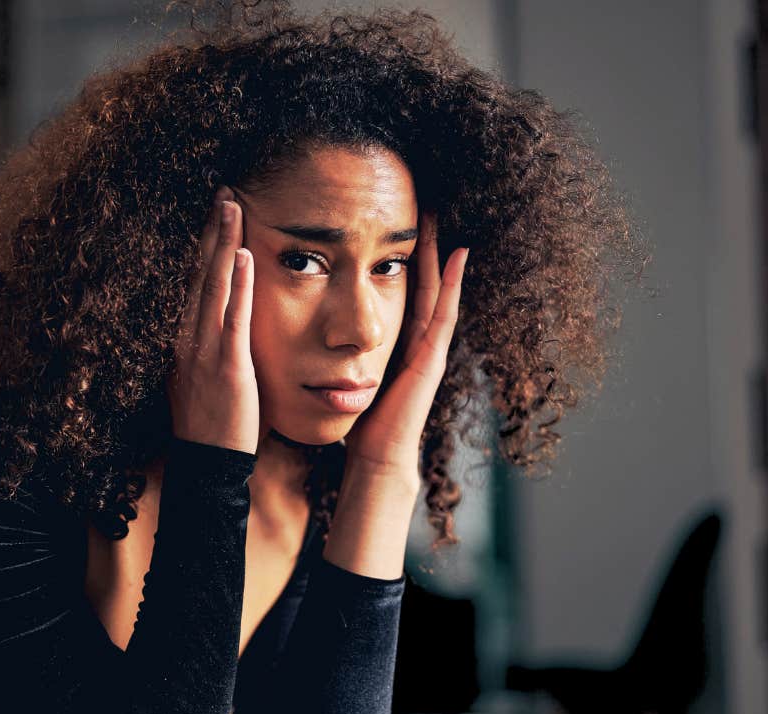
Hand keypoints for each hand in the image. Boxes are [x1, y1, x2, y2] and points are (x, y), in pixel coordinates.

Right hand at [168, 186, 260, 454]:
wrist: (208, 465)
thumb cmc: (213, 428)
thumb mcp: (206, 380)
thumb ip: (215, 349)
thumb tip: (226, 328)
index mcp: (184, 340)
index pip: (194, 282)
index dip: (204, 246)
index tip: (215, 214)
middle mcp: (188, 338)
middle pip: (198, 272)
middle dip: (211, 230)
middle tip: (224, 192)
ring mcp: (204, 350)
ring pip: (211, 284)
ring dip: (222, 242)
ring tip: (232, 204)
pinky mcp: (227, 365)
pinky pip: (232, 317)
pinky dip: (236, 285)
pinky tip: (243, 255)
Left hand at [343, 209, 468, 474]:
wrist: (374, 456)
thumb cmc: (356, 419)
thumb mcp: (343, 371)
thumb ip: (335, 349)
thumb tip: (308, 327)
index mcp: (394, 339)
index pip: (397, 287)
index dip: (395, 255)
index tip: (390, 220)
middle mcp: (416, 339)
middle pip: (420, 280)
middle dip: (422, 244)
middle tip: (424, 203)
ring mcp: (428, 347)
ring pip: (435, 289)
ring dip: (439, 252)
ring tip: (441, 215)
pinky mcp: (432, 358)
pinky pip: (443, 313)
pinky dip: (452, 284)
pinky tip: (459, 254)